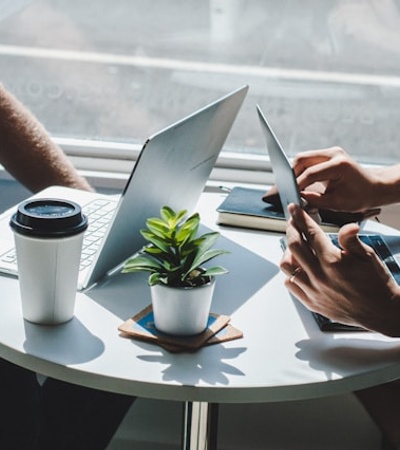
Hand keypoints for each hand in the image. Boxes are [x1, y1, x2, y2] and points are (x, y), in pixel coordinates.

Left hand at [280, 203, 399, 335]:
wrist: (381, 312)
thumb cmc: (376, 283)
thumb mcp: (368, 256)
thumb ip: (351, 240)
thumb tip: (347, 226)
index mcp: (333, 262)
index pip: (310, 233)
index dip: (300, 218)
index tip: (294, 209)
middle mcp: (320, 277)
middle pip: (294, 246)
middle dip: (291, 230)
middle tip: (293, 223)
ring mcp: (313, 291)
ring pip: (287, 266)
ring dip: (288, 252)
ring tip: (295, 246)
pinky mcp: (311, 302)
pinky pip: (290, 284)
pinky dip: (291, 273)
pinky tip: (299, 266)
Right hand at [292, 147, 378, 211]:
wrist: (374, 187)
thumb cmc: (360, 196)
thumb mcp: (336, 203)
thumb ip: (315, 200)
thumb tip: (298, 198)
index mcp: (339, 165)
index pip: (310, 173)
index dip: (297, 185)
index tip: (290, 195)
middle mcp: (334, 154)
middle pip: (302, 159)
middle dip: (292, 175)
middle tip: (289, 189)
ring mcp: (331, 152)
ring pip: (303, 158)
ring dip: (296, 171)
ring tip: (294, 186)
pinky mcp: (328, 155)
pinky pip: (309, 160)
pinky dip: (302, 170)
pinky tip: (301, 182)